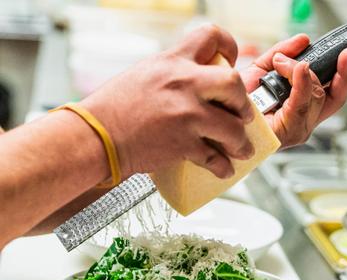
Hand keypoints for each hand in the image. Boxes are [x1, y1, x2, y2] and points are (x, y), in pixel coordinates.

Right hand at [80, 25, 253, 178]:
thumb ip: (172, 73)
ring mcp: (186, 115)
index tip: (231, 61)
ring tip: (242, 148)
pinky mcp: (183, 144)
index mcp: (172, 61)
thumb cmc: (113, 107)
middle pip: (233, 83)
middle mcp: (184, 84)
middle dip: (243, 102)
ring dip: (241, 141)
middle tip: (244, 115)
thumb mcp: (144, 75)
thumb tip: (191, 81)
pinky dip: (222, 166)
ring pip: (232, 127)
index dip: (228, 46)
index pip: (210, 36)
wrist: (96, 136)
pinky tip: (224, 169)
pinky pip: (214, 157)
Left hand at [240, 34, 346, 147]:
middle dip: (337, 72)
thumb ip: (284, 55)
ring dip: (302, 73)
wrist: (218, 108)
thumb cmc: (235, 99)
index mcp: (300, 110)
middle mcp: (301, 122)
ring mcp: (295, 130)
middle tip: (335, 53)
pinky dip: (298, 82)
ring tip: (283, 64)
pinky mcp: (285, 134)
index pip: (333, 96)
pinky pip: (301, 103)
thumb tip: (303, 41)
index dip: (346, 76)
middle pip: (332, 98)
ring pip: (316, 97)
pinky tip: (290, 71)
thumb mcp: (263, 70)